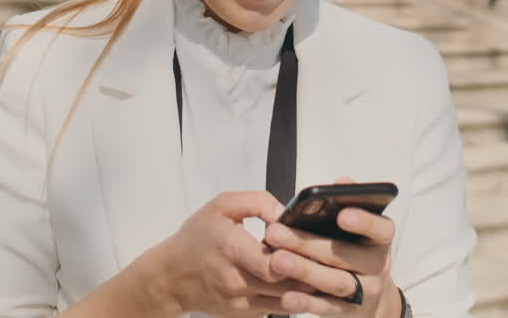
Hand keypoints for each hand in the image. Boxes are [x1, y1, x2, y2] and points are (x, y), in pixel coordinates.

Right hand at [147, 191, 316, 317]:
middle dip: (311, 272)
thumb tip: (285, 211)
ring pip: (286, 301)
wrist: (171, 277)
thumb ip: (256, 201)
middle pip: (285, 284)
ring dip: (309, 289)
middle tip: (336, 260)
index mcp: (230, 249)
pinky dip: (294, 298)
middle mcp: (236, 281)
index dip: (296, 256)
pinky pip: (277, 308)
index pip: (272, 263)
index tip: (313, 243)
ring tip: (330, 273)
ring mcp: (241, 303)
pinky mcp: (245, 315)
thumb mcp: (221, 206)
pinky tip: (309, 285)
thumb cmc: (196, 238)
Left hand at [262, 178, 397, 316]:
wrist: (371, 297)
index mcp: (379, 239)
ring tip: (276, 260)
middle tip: (276, 232)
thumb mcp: (358, 227)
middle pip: (345, 255)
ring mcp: (363, 291)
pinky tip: (286, 297)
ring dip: (304, 270)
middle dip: (309, 244)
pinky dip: (306, 303)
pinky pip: (326, 308)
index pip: (380, 228)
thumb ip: (348, 203)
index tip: (342, 215)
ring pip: (335, 281)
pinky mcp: (347, 311)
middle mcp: (376, 265)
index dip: (364, 222)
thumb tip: (342, 182)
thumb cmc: (355, 249)